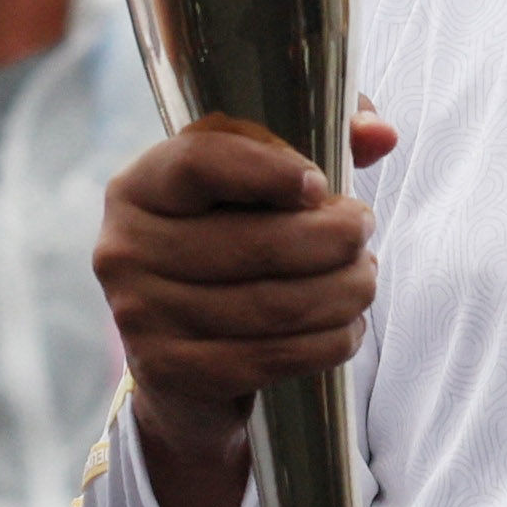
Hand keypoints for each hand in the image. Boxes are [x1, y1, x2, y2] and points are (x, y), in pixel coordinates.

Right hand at [92, 101, 397, 506]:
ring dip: (341, 292)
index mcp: (138, 187)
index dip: (268, 170)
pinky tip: (348, 327)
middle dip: (330, 238)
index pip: (199, 164)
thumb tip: (381, 134)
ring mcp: (142, 317)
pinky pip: (271, 356)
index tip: (320, 183)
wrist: (179, 356)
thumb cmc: (226, 243)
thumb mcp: (256, 183)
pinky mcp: (174, 372)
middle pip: (250, 242)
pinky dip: (327, 342)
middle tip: (364, 231)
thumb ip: (320, 138)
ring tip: (366, 278)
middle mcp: (125, 249)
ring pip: (270, 305)